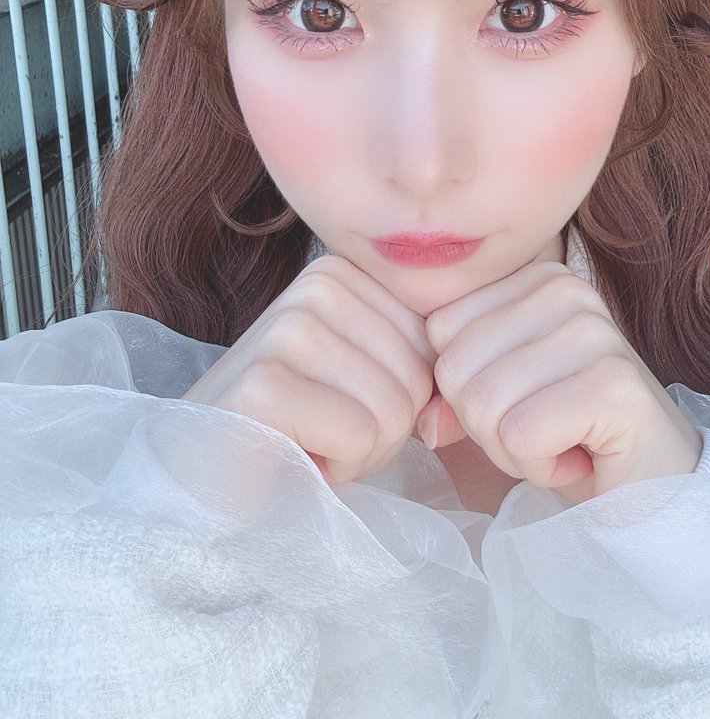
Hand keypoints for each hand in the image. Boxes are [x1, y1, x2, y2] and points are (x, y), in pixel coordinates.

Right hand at [182, 255, 434, 486]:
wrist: (205, 476)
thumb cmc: (302, 428)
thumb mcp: (373, 378)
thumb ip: (426, 367)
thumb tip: (465, 393)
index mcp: (346, 273)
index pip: (437, 345)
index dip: (404, 397)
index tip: (345, 400)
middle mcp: (317, 285)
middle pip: (419, 379)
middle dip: (383, 428)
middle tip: (323, 429)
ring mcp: (287, 329)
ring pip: (394, 411)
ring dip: (359, 451)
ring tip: (307, 440)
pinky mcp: (264, 385)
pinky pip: (359, 437)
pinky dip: (337, 468)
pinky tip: (293, 456)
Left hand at [417, 260, 702, 503]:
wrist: (652, 486)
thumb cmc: (568, 435)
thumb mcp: (498, 401)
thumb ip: (450, 393)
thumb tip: (424, 423)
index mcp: (535, 278)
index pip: (440, 331)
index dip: (465, 389)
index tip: (522, 402)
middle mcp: (567, 291)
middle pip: (457, 368)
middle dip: (486, 424)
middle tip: (543, 431)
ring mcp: (595, 333)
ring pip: (484, 404)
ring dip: (514, 449)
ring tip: (563, 442)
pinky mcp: (614, 385)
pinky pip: (521, 435)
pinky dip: (540, 466)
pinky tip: (580, 457)